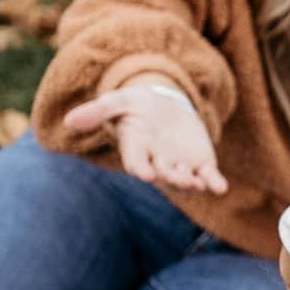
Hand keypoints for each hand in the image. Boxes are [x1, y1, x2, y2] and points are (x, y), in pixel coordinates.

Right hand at [64, 84, 229, 194]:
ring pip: (186, 179)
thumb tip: (69, 121)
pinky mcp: (200, 164)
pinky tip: (220, 187)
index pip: (136, 162)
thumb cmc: (137, 106)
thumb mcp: (118, 102)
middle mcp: (157, 162)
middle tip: (178, 177)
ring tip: (197, 183)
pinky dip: (214, 183)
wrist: (165, 106)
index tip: (144, 172)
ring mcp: (180, 165)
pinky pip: (208, 177)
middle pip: (163, 173)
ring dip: (192, 182)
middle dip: (170, 176)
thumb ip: (98, 112)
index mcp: (136, 150)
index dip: (140, 167)